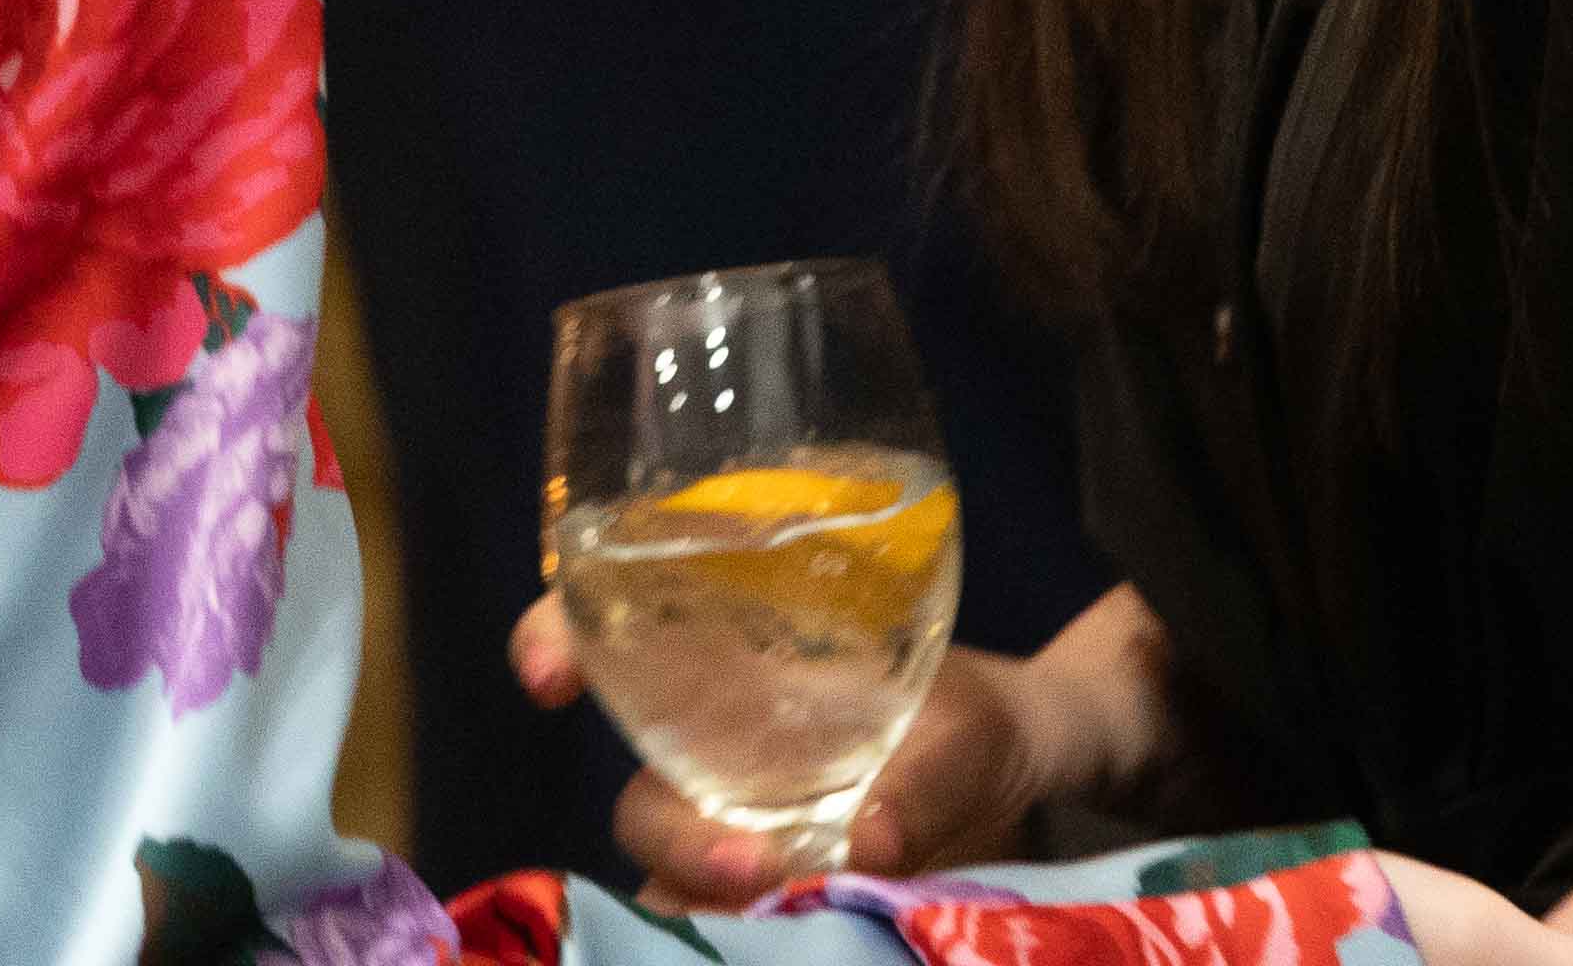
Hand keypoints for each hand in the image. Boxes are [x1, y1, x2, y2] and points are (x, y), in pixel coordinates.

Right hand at [510, 595, 1113, 906]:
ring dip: (703, 911)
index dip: (562, 640)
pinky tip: (768, 955)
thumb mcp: (969, 730)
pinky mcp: (777, 908)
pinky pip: (722, 937)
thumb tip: (871, 840)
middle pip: (644, 799)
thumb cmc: (978, 721)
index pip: (618, 639)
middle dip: (676, 836)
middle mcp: (720, 757)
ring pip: (673, 886)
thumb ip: (927, 775)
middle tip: (751, 865)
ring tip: (767, 932)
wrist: (1023, 786)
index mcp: (741, 668)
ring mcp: (745, 841)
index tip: (549, 678)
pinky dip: (728, 950)